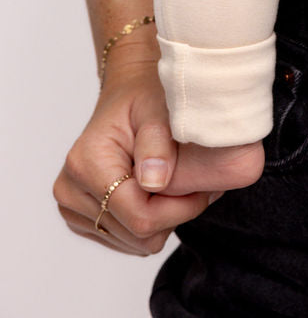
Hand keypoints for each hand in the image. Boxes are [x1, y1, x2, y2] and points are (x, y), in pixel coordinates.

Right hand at [53, 43, 218, 255]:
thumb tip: (155, 182)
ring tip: (177, 182)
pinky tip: (158, 191)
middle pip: (139, 235)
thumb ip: (157, 142)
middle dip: (175, 213)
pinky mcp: (84, 220)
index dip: (181, 208)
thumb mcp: (157, 107)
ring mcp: (73, 209)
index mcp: (86, 164)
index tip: (206, 187)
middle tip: (196, 182)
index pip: (140, 216)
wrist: (126, 96)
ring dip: (164, 218)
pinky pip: (129, 241)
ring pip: (136, 243)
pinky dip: (150, 221)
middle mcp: (71, 192)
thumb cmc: (145, 95)